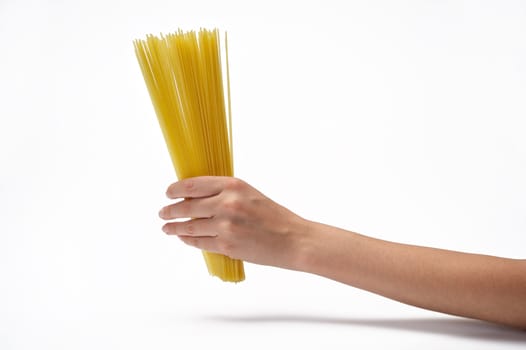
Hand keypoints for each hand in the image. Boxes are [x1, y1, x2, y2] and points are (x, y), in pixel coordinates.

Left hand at [159, 176, 307, 268]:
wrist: (293, 239)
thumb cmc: (274, 217)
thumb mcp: (250, 194)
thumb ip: (225, 194)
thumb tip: (196, 198)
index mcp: (233, 185)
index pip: (193, 185)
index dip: (176, 189)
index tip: (168, 193)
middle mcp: (227, 203)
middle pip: (187, 207)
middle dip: (170, 211)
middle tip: (163, 213)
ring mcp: (225, 226)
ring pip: (190, 227)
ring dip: (175, 228)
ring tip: (168, 228)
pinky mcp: (226, 245)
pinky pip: (199, 243)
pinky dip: (189, 241)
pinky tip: (184, 238)